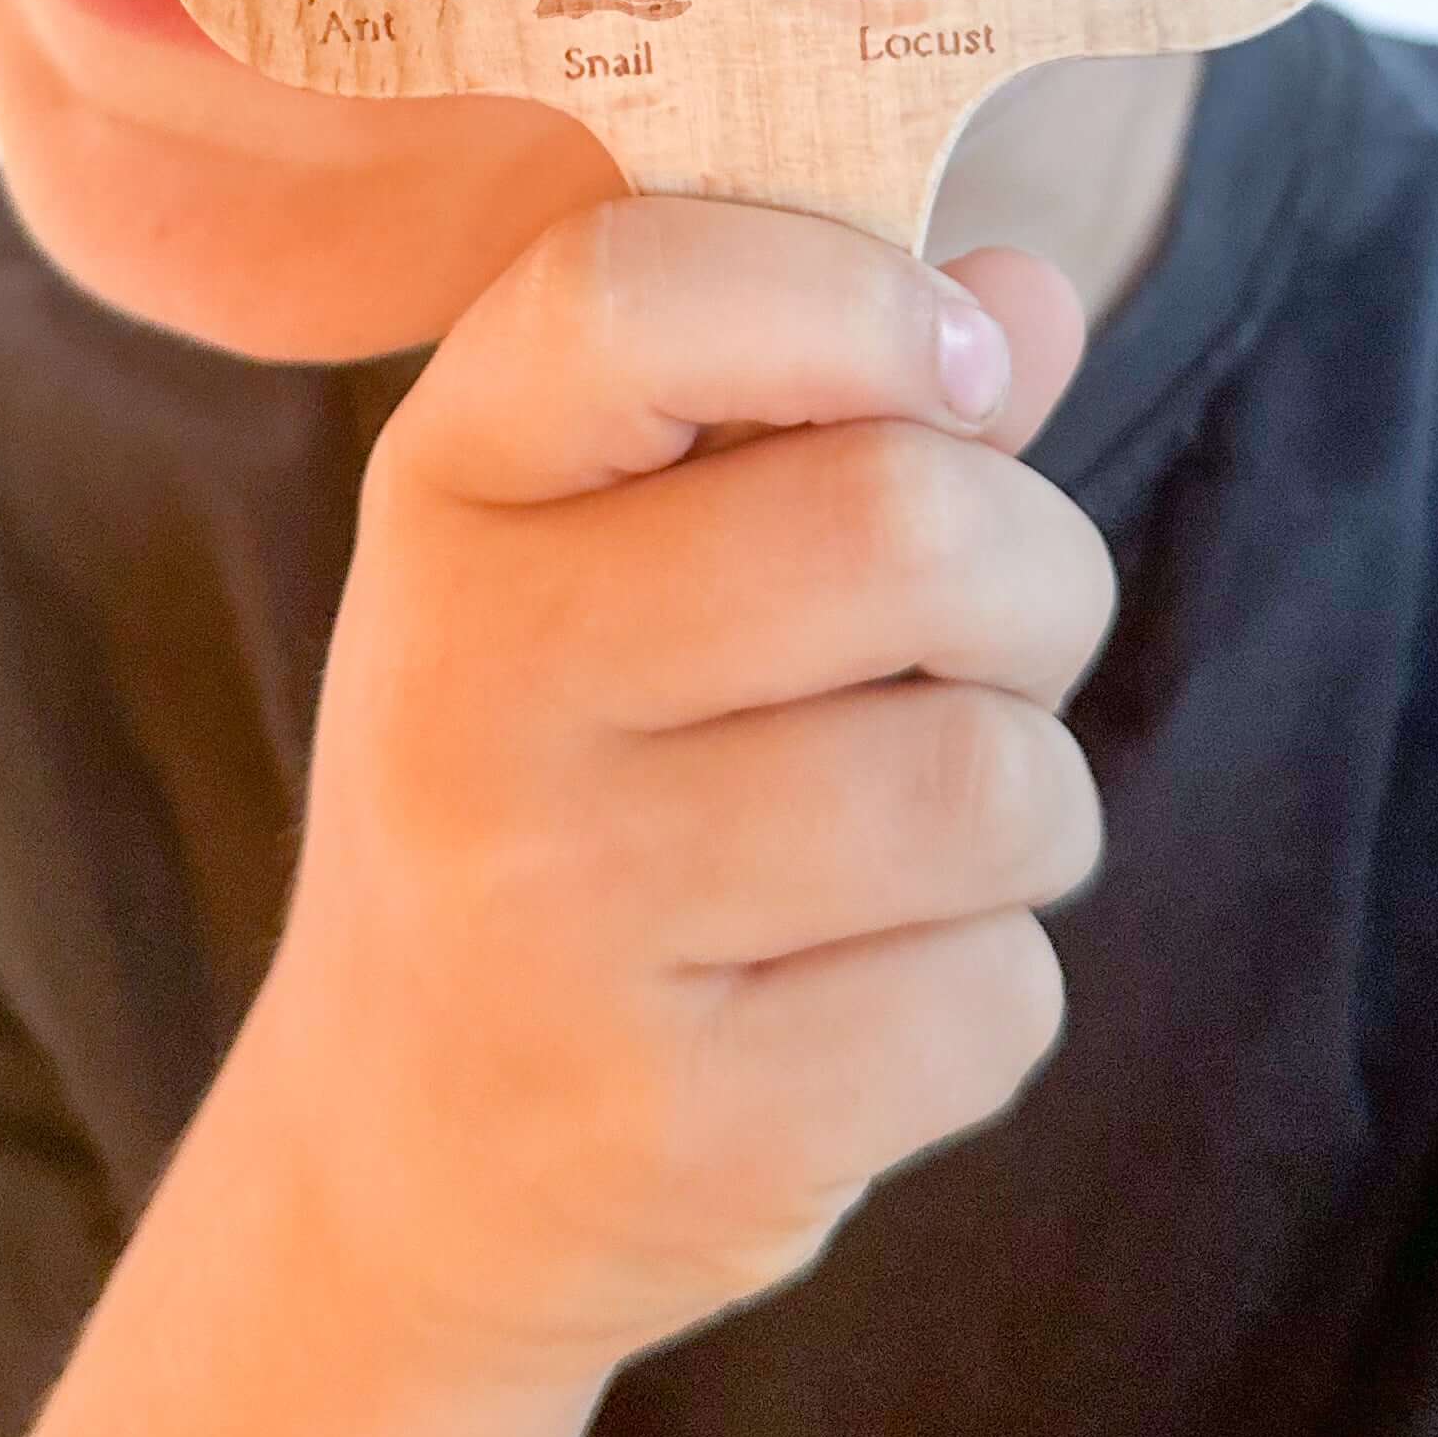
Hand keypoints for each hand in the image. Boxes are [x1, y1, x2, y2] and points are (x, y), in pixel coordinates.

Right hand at [242, 199, 1111, 1390]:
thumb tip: (1033, 294)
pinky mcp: (673, 1127)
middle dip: (1034, 576)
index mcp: (447, 484)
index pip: (634, 287)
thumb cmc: (570, 771)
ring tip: (928, 831)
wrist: (402, 1149)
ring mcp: (551, 920)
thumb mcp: (623, 543)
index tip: (956, 364)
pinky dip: (994, 986)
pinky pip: (996, 995)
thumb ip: (830, 395)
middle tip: (993, 641)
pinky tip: (864, 994)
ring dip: (1034, 801)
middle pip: (898, 525)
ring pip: (987, 778)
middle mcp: (464, 685)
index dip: (857, 293)